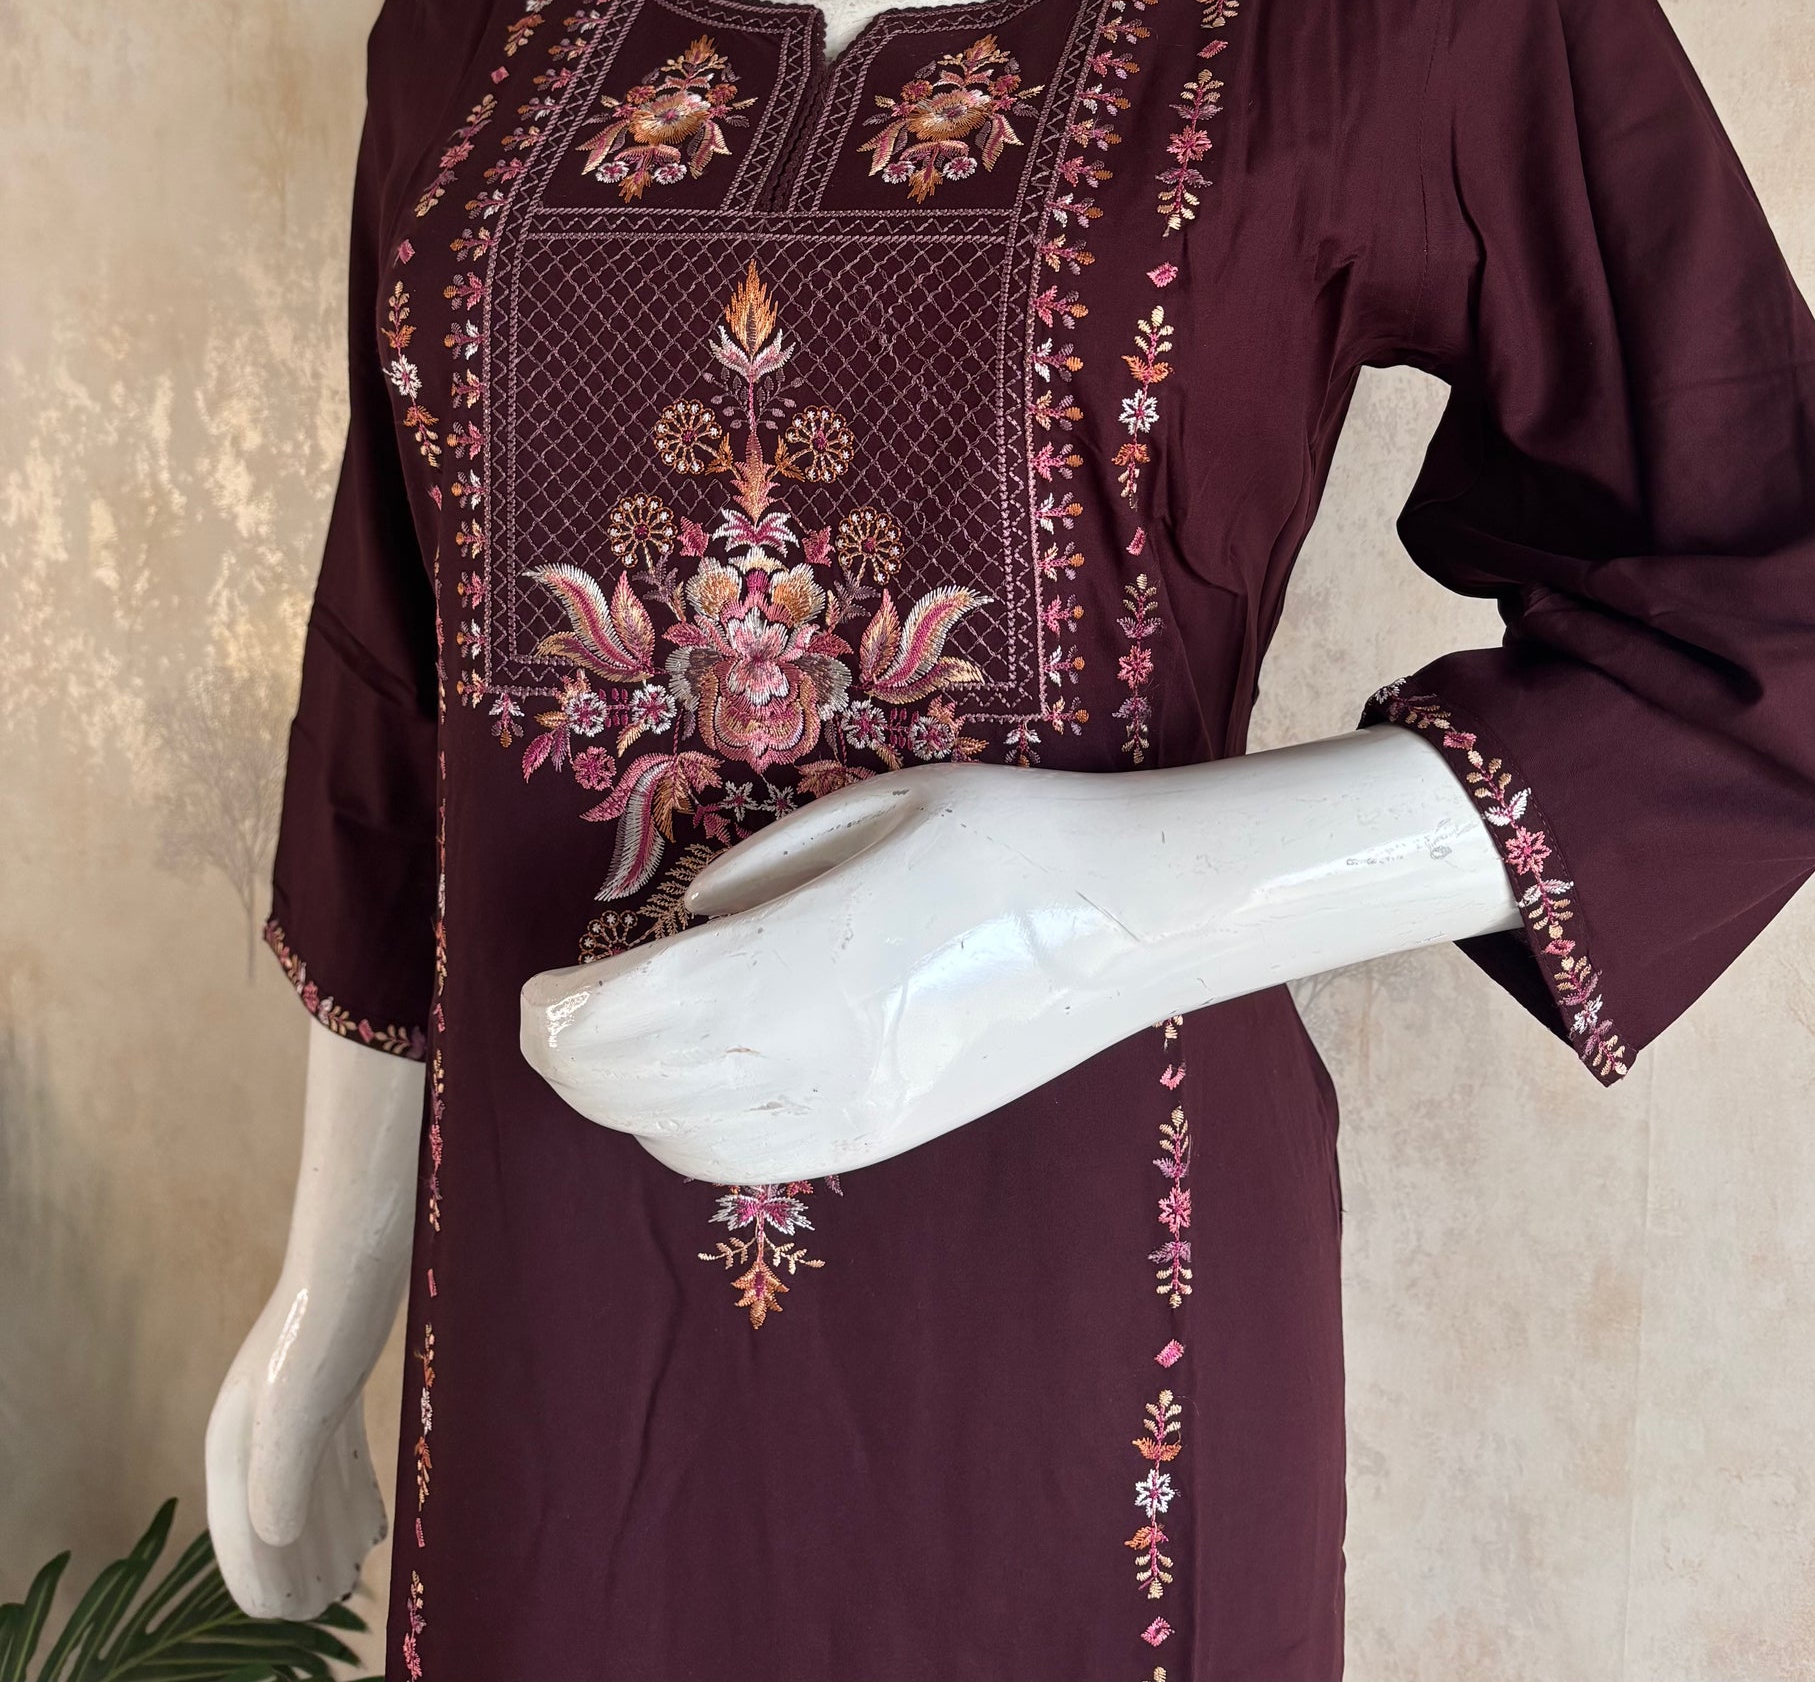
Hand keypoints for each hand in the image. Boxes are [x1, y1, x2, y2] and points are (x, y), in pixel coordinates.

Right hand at [205, 1287, 386, 1620]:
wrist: (359, 1243)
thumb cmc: (325, 1322)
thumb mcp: (297, 1408)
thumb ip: (279, 1478)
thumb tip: (274, 1540)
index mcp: (233, 1436)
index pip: (236, 1528)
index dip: (260, 1578)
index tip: (291, 1617)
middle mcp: (256, 1422)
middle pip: (269, 1511)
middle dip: (293, 1564)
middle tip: (328, 1605)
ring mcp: (294, 1400)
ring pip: (303, 1486)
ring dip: (321, 1534)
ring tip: (350, 1573)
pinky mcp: (331, 1380)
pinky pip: (333, 1456)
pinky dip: (347, 1496)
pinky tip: (372, 1523)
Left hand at [519, 761, 1175, 1182]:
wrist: (1129, 917)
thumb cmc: (1007, 834)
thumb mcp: (877, 806)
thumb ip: (764, 866)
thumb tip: (689, 918)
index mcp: (813, 964)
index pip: (637, 1016)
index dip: (561, 1015)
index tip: (531, 987)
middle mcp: (821, 1059)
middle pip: (639, 1090)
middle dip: (569, 1059)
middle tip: (547, 1013)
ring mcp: (853, 1114)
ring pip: (682, 1141)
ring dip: (619, 1100)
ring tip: (606, 1044)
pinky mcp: (881, 1140)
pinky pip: (746, 1164)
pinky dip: (681, 1135)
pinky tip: (684, 1086)